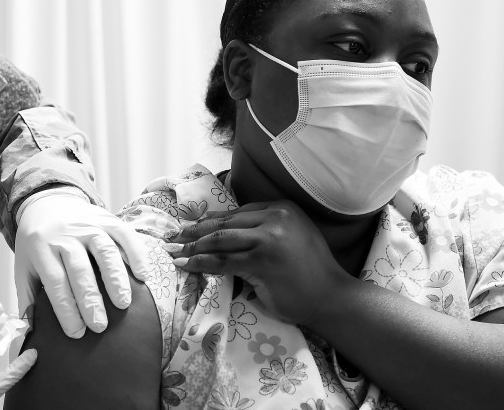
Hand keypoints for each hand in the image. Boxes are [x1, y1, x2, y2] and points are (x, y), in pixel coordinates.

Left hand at [15, 188, 150, 337]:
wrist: (47, 203)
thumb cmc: (37, 244)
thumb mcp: (23, 266)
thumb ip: (26, 298)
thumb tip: (31, 331)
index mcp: (41, 248)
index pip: (55, 282)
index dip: (66, 309)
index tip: (76, 333)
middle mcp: (65, 235)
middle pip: (80, 269)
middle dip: (91, 299)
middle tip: (100, 326)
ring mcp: (88, 225)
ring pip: (104, 250)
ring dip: (115, 278)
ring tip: (123, 304)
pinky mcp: (107, 218)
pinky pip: (124, 234)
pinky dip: (135, 253)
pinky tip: (142, 275)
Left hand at [168, 200, 344, 324]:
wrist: (331, 297)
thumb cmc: (310, 272)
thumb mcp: (290, 237)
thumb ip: (264, 229)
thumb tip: (222, 232)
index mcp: (282, 208)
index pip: (235, 213)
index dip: (208, 221)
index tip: (189, 228)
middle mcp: (276, 217)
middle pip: (224, 223)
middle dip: (193, 231)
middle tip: (172, 237)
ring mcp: (268, 238)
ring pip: (220, 240)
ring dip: (192, 246)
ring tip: (174, 251)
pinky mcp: (262, 261)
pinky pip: (222, 261)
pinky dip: (200, 262)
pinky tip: (186, 264)